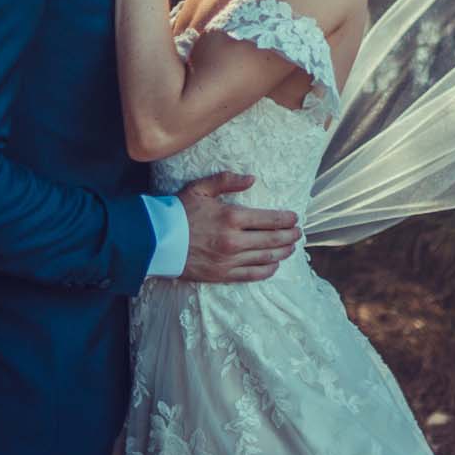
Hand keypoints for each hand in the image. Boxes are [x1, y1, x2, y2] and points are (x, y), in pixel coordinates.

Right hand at [174, 171, 300, 283]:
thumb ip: (227, 181)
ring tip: (291, 248)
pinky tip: (274, 266)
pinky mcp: (222, 275)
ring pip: (266, 258)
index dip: (287, 220)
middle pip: (272, 240)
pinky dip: (266, 271)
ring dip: (282, 253)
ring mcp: (229, 261)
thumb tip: (252, 179)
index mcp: (232, 217)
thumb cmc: (178, 212)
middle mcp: (234, 241)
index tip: (295, 219)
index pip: (270, 219)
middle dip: (290, 236)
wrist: (155, 241)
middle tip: (298, 234)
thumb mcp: (201, 188)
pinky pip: (251, 275)